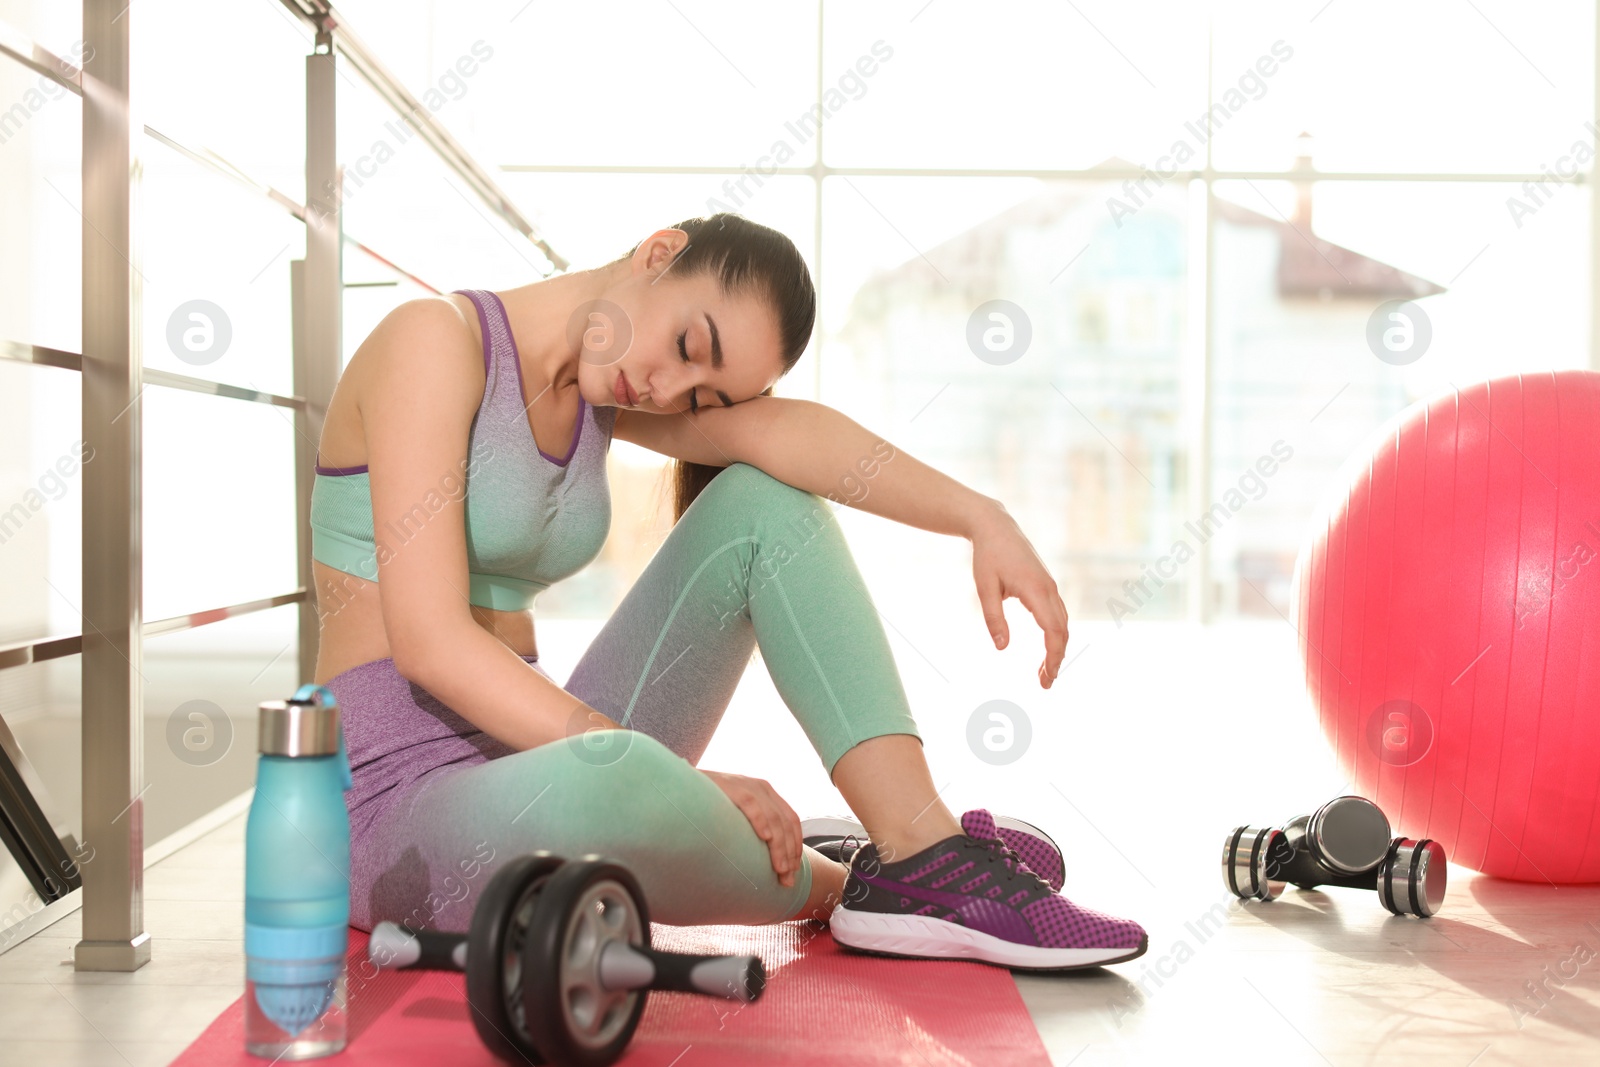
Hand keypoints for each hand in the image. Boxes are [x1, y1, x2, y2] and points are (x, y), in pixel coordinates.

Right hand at [700, 769, 802, 887]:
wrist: (682, 781)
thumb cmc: (708, 805)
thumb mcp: (736, 814)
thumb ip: (752, 827)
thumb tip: (768, 860)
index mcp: (766, 793)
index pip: (791, 820)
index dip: (796, 846)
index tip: (794, 870)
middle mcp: (761, 787)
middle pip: (786, 822)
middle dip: (789, 853)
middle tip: (787, 879)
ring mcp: (747, 785)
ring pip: (774, 818)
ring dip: (779, 847)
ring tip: (780, 869)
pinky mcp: (731, 786)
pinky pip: (751, 804)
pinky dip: (761, 821)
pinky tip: (765, 838)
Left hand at [969, 503, 1069, 687]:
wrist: (996, 527)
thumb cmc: (987, 557)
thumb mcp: (984, 588)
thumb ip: (993, 618)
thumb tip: (1002, 648)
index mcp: (1035, 590)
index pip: (1053, 630)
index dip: (1053, 656)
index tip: (1046, 676)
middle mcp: (1048, 589)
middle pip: (1062, 631)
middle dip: (1056, 658)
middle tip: (1045, 683)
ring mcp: (1050, 586)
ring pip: (1062, 623)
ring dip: (1057, 648)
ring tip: (1045, 672)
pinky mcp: (1046, 585)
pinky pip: (1057, 614)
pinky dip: (1055, 634)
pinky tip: (1047, 648)